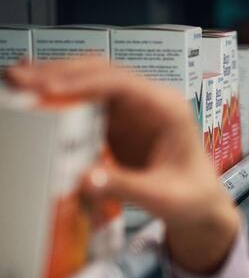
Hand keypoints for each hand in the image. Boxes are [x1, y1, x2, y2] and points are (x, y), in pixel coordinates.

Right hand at [5, 57, 239, 274]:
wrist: (200, 205)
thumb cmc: (191, 198)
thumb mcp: (163, 198)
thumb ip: (127, 187)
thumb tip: (87, 179)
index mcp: (167, 109)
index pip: (121, 83)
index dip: (83, 82)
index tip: (48, 89)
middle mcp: (148, 100)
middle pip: (100, 73)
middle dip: (58, 72)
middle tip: (18, 78)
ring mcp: (131, 108)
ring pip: (88, 82)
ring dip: (53, 80)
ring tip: (15, 83)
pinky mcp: (116, 122)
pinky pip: (84, 102)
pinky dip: (57, 99)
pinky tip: (31, 99)